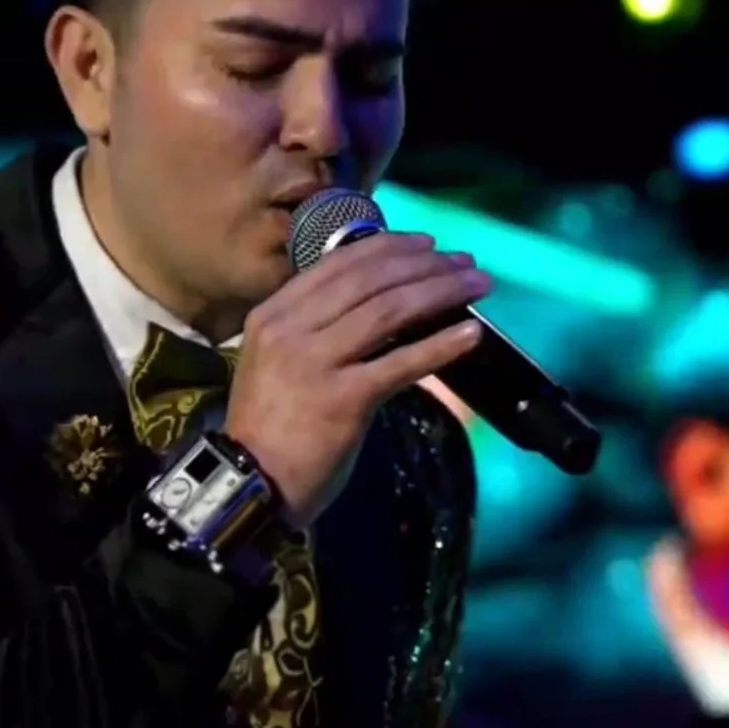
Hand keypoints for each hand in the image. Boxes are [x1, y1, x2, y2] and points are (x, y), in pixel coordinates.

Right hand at [224, 231, 489, 528]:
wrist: (251, 483)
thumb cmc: (270, 425)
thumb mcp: (277, 360)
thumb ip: (316, 328)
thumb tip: (383, 301)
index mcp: (274, 313)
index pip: (338, 264)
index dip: (389, 247)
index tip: (427, 244)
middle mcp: (291, 329)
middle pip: (370, 280)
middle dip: (425, 265)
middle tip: (465, 262)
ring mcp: (316, 363)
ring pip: (389, 311)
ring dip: (440, 292)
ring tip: (477, 286)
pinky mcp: (344, 399)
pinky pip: (402, 363)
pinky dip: (442, 345)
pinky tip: (472, 334)